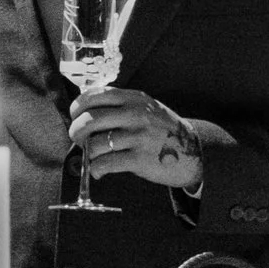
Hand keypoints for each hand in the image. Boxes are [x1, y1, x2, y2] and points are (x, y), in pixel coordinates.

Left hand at [67, 92, 233, 190]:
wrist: (193, 152)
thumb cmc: (163, 130)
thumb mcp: (146, 108)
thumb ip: (121, 105)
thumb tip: (85, 112)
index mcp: (134, 99)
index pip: (94, 95)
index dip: (78, 107)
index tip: (74, 116)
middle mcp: (136, 114)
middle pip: (90, 119)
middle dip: (76, 132)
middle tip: (77, 139)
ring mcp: (138, 137)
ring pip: (95, 144)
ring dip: (87, 154)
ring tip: (92, 158)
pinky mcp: (140, 160)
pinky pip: (106, 164)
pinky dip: (96, 170)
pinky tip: (99, 171)